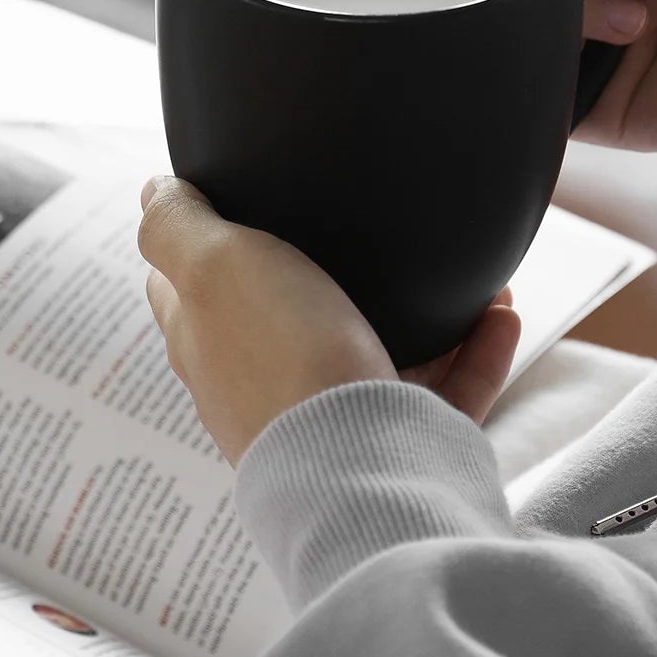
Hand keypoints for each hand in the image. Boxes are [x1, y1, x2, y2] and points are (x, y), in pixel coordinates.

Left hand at [138, 178, 521, 463]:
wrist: (358, 467)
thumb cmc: (280, 357)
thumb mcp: (212, 264)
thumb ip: (176, 224)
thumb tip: (153, 189)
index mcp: (208, 340)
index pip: (185, 286)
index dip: (202, 240)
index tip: (246, 198)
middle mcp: (264, 380)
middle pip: (290, 312)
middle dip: (333, 270)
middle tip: (376, 225)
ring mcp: (333, 412)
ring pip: (382, 347)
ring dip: (429, 308)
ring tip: (470, 272)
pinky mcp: (398, 441)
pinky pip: (448, 389)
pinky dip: (478, 350)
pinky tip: (503, 313)